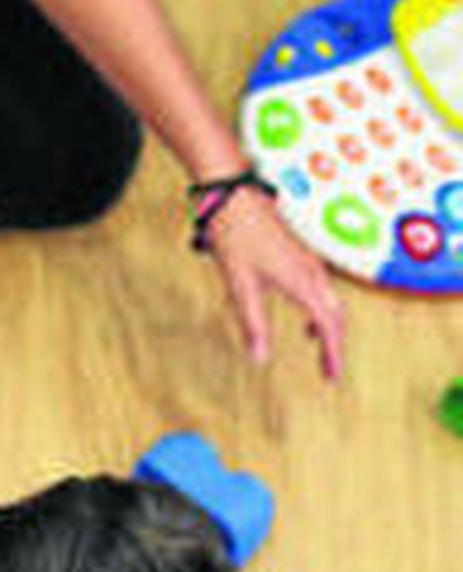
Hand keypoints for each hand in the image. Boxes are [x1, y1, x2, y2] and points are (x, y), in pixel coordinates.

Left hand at [206, 190, 345, 380]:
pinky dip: (320, 308)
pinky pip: (321, 287)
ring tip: (321, 347)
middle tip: (330, 369)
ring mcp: (309, 260)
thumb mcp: (240, 286)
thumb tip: (259, 357)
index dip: (333, 353)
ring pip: (330, 299)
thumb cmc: (236, 236)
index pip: (329, 325)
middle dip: (336, 342)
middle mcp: (313, 271)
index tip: (332, 376)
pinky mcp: (301, 252)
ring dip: (329, 325)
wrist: (234, 195)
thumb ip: (253, 323)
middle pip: (336, 314)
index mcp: (303, 281)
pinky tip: (305, 316)